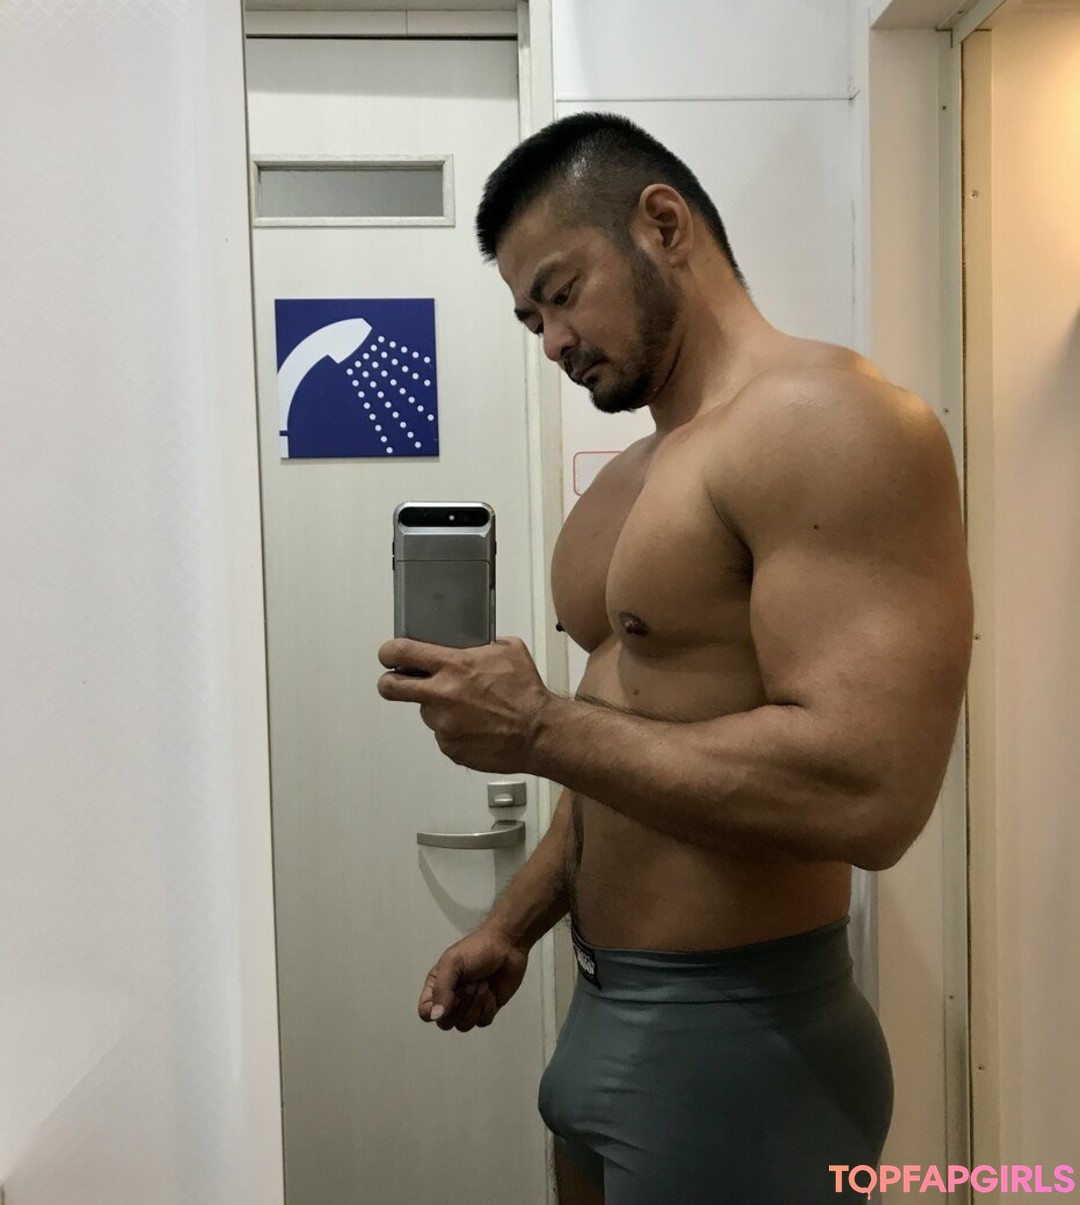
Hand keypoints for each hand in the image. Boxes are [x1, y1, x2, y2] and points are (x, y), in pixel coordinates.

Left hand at [376, 637, 551, 772]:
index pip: (401, 653)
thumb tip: (470, 643)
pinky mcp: (449, 747)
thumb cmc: (527, 693)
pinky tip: (476, 725)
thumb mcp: (508, 650)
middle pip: (390, 687)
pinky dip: (454, 730)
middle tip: (399, 681)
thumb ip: (481, 644)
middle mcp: (442, 695)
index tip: (389, 654)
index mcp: (453, 666)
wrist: (539, 733)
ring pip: (426, 712)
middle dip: (390, 682)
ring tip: (468, 708)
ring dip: (438, 708)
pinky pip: (443, 735)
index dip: (389, 652)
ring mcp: (443, 725)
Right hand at [419, 924, 529, 1031]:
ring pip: (464, 1025)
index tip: (453, 995)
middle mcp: (451, 998)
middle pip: (446, 1023)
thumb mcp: (453, 963)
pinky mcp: (487, 1009)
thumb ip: (441, 989)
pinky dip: (488, 1008)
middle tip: (472, 985)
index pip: (426, 1012)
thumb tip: (435, 1015)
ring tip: (483, 985)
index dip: (437, 1011)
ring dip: (476, 1006)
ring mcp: (469, 1005)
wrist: (507, 946)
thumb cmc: (478, 948)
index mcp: (437, 985)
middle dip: (461, 1006)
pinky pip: (482, 1022)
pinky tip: (491, 991)